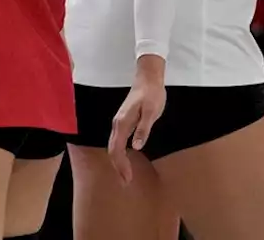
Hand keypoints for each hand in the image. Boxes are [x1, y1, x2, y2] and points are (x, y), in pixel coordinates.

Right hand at [107, 61, 166, 184]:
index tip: (127, 179)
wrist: (148, 79)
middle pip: (112, 150)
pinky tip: (125, 159)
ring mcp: (119, 123)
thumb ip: (144, 129)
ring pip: (113, 146)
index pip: (116, 149)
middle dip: (117, 167)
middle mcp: (117, 124)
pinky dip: (119, 153)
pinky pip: (117, 141)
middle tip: (126, 182)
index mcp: (122, 123)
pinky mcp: (123, 122)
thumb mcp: (151, 112)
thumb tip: (136, 147)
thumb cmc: (152, 95)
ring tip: (125, 175)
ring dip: (118, 162)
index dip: (121, 165)